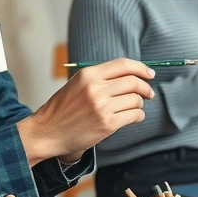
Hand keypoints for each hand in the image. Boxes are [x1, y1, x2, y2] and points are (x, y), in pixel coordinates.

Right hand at [18, 59, 154, 165]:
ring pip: (136, 100)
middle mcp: (95, 88)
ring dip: (140, 104)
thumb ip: (101, 78)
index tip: (150, 74)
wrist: (47, 132)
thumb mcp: (77, 84)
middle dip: (145, 87)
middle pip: (133, 82)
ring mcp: (102, 107)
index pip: (123, 65)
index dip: (141, 68)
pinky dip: (138, 116)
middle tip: (148, 93)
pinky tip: (133, 117)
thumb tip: (132, 75)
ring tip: (134, 107)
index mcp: (88, 74)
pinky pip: (134, 115)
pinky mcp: (107, 124)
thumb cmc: (62, 109)